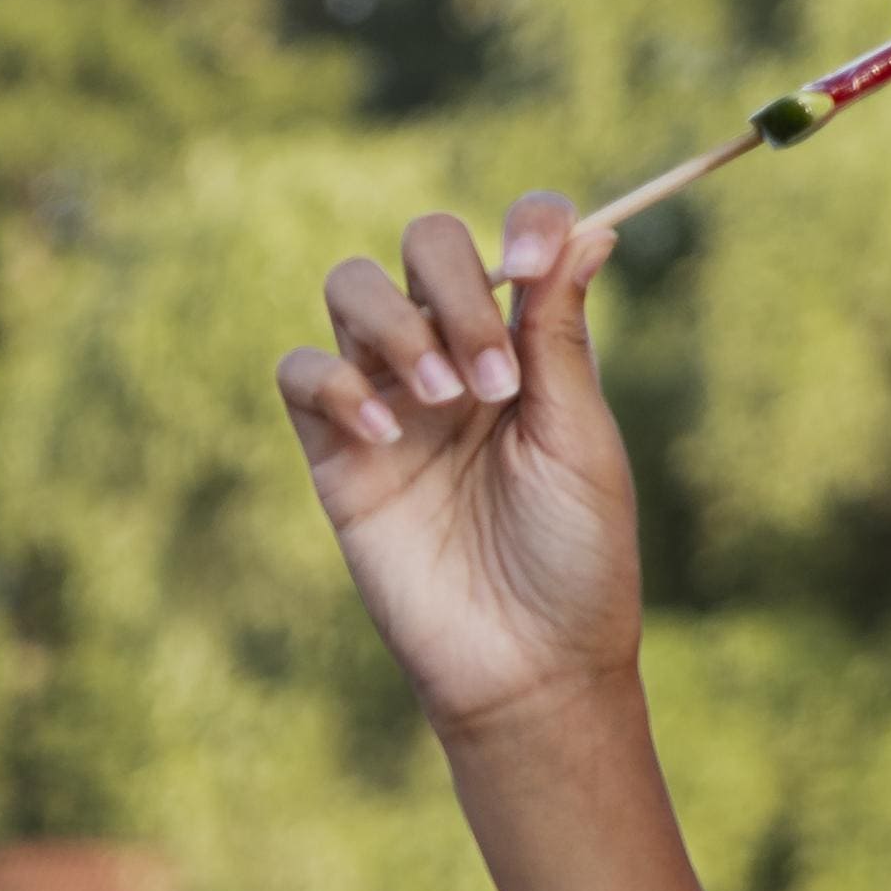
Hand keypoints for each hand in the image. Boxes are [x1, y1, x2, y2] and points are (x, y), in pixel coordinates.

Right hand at [276, 199, 644, 736]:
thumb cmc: (576, 559)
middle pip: (422, 245)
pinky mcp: (335, 453)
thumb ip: (561, 335)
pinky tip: (385, 437)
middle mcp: (454, 357)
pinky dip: (335, 385)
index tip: (530, 260)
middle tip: (491, 377)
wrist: (526, 667)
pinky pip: (300, 374)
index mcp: (528, 347)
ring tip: (439, 400)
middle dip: (453, 286)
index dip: (523, 223)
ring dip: (395, 325)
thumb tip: (590, 230)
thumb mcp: (579, 438)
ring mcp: (389, 400)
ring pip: (351, 288)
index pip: (514, 242)